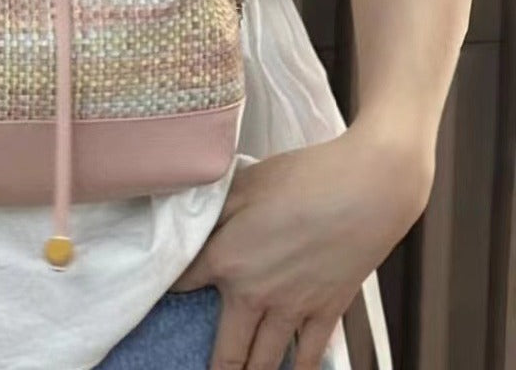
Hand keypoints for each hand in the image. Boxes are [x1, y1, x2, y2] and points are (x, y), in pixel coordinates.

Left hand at [169, 123, 432, 369]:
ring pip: (264, 361)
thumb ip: (213, 210)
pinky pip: (308, 356)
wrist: (365, 192)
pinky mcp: (327, 312)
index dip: (170, 288)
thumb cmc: (301, 179)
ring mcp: (293, 310)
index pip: (183, 284)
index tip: (165, 295)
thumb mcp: (243, 184)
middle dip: (215, 368)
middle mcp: (253, 295)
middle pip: (226, 350)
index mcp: (225, 259)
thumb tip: (191, 222)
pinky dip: (297, 369)